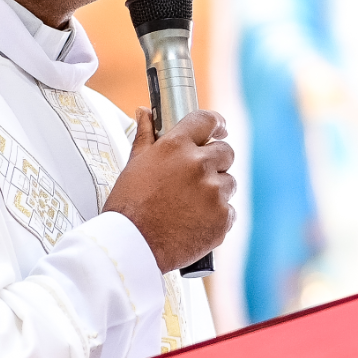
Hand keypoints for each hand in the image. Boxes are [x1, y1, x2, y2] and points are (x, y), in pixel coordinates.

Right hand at [103, 108, 235, 273]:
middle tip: (196, 179)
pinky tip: (194, 222)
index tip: (219, 130)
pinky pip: (229, 211)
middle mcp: (199, 165)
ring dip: (215, 191)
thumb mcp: (134, 165)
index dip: (216, 124)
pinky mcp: (222, 219)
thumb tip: (145, 112)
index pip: (207, 120)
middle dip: (215, 162)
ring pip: (229, 184)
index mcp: (176, 147)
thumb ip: (146, 135)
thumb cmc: (129, 205)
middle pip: (225, 153)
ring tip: (190, 205)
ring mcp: (213, 193)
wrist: (132, 246)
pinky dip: (216, 216)